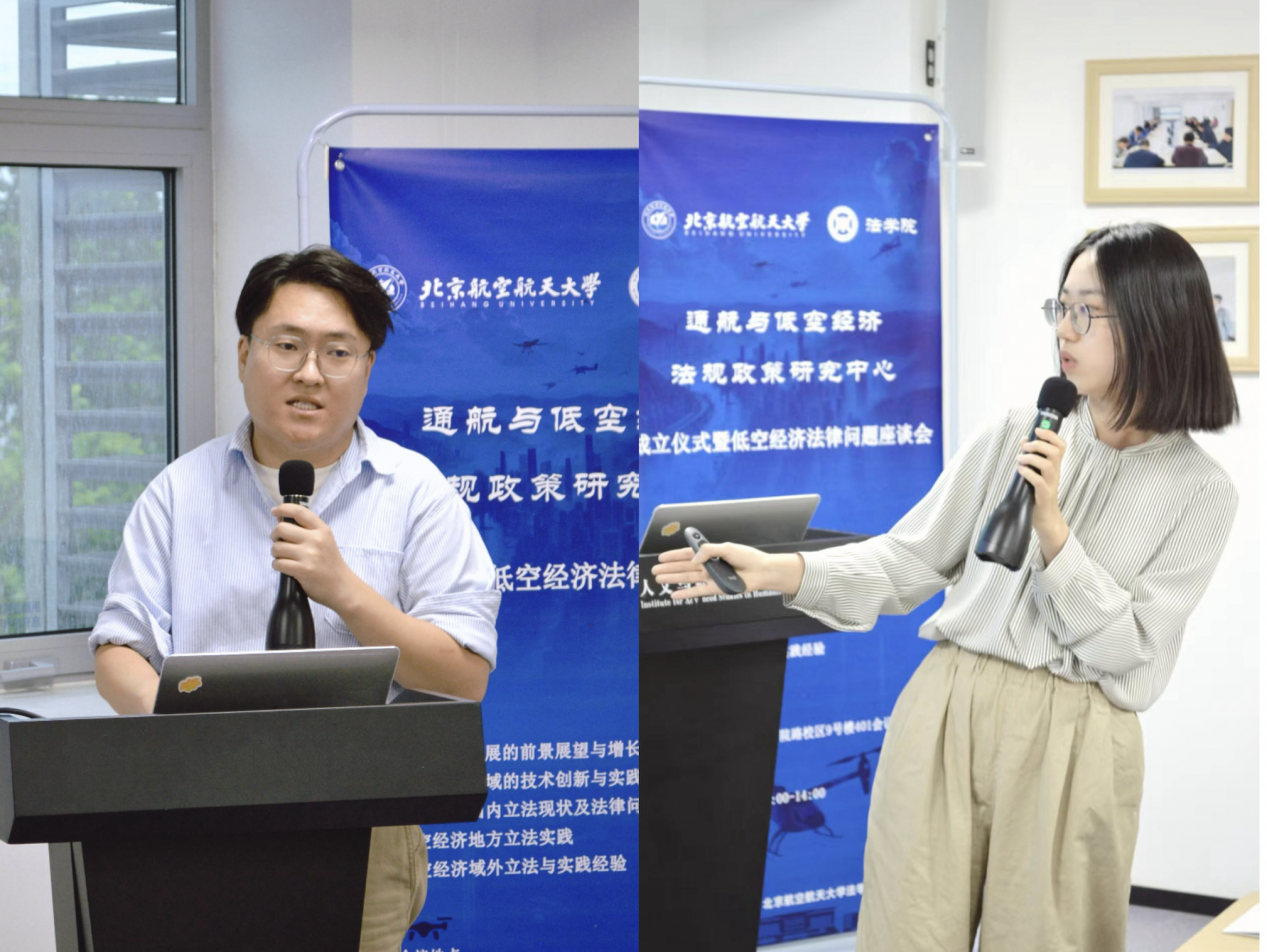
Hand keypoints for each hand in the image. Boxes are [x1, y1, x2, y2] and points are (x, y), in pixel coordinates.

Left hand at [270, 504, 355, 610]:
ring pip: (277, 547)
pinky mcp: (303, 570)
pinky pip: (278, 563)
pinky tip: (285, 567)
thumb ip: (306, 529)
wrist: (342, 587)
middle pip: (281, 529)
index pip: (299, 511)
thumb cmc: (330, 563)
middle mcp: (316, 539)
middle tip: (279, 542)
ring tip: (283, 557)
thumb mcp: (324, 540)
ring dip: (275, 553)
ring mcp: (309, 555)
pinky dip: (277, 565)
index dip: (283, 508)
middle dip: (274, 536)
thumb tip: (281, 519)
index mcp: (322, 529)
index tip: (274, 512)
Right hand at [651, 542, 803, 600]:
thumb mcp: (726, 547)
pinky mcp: (716, 588)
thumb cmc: (748, 557)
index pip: (688, 553)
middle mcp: (709, 565)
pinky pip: (697, 591)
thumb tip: (693, 559)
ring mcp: (711, 577)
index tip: (662, 557)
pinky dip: (686, 594)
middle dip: (669, 568)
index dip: (674, 555)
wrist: (761, 571)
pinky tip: (674, 595)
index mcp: (711, 553)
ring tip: (659, 579)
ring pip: (687, 578)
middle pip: (684, 567)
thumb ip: (708, 551)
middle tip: (654, 570)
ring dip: (673, 579)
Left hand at [1015, 426, 1069, 561]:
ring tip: (1019, 459)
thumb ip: (1031, 457)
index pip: (1060, 446)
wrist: (1044, 518)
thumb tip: (1024, 440)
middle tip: (1025, 446)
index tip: (1037, 430)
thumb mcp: (1035, 472)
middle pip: (1055, 452)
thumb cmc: (1037, 494)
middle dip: (1038, 444)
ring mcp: (1051, 484)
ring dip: (1031, 458)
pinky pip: (1039, 481)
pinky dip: (1028, 473)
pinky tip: (1020, 471)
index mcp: (1054, 466)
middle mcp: (1055, 473)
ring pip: (1047, 464)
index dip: (1050, 435)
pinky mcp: (1044, 495)